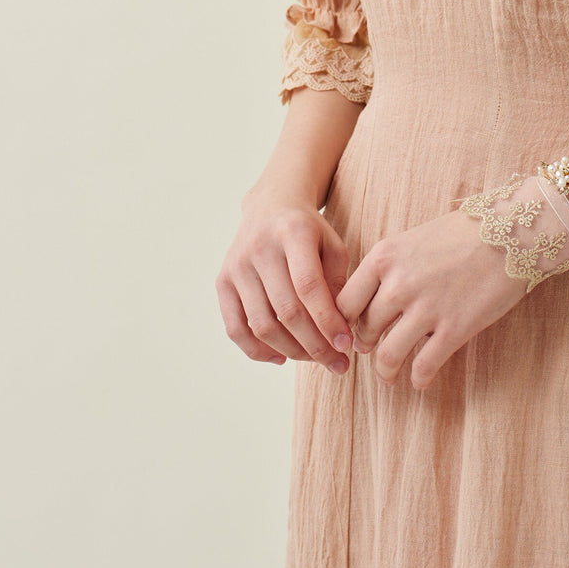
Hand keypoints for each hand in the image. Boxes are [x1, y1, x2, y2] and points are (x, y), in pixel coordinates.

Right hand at [215, 195, 356, 374]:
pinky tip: (281, 357)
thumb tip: (339, 329)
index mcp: (293, 232)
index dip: (327, 321)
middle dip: (315, 345)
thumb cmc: (309, 230)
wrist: (272, 204)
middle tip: (336, 363)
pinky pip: (235, 328)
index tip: (346, 345)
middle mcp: (260, 247)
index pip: (309, 286)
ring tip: (314, 359)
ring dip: (291, 351)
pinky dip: (257, 351)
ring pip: (262, 325)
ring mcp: (237, 265)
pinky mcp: (223, 281)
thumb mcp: (333, 244)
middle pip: (286, 310)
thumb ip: (338, 282)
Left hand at [335, 207, 531, 390]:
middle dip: (367, 346)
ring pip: (388, 356)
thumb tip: (373, 302)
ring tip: (389, 376)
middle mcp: (398, 283)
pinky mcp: (454, 329)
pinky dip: (418, 379)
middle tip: (373, 350)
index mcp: (384, 256)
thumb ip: (390, 267)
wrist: (511, 232)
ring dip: (385, 372)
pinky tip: (421, 379)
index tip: (355, 329)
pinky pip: (423, 367)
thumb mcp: (414, 239)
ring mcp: (426, 308)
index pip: (345, 302)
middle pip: (364, 331)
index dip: (346, 322)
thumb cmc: (464, 233)